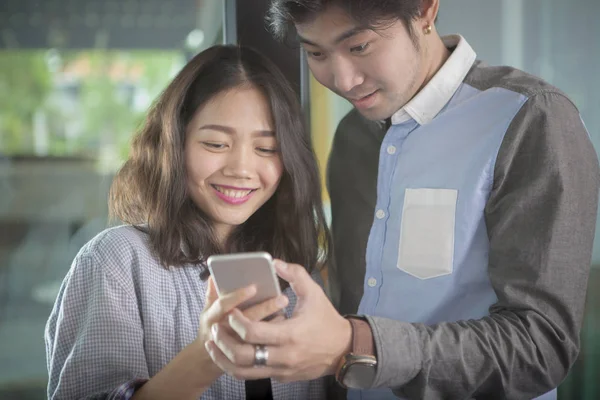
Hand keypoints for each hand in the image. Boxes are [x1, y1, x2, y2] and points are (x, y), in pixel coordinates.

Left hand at [205, 260, 351, 382]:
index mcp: (290, 334)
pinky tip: (230, 353)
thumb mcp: (314, 292)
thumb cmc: (327, 319)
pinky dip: (238, 365)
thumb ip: (294, 274)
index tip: (231, 311)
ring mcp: (281, 369)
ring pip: (243, 372)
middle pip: (242, 355)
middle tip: (216, 328)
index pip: (253, 333)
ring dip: (224, 358)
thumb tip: (274, 262)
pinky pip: (253, 375)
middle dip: (224, 342)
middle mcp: (284, 356)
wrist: (343, 349)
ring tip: (214, 344)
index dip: (237, 321)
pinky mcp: (281, 377)